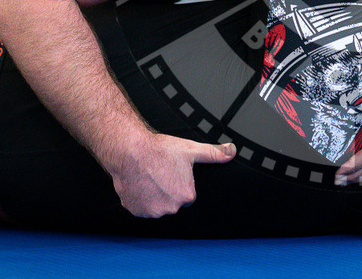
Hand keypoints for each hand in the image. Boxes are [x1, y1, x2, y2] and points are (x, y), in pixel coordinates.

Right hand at [108, 132, 235, 216]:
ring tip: (149, 177)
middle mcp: (170, 208)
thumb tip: (231, 151)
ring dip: (153, 196)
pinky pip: (140, 207)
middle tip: (159, 173)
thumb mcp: (191, 149)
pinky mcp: (135, 211)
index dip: (179, 182)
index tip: (171, 172)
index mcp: (186, 196)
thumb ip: (213, 153)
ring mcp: (151, 211)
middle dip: (167, 190)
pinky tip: (140, 184)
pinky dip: (140, 199)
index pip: (187, 194)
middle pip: (172, 201)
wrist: (130, 151)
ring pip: (156, 205)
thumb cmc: (159, 150)